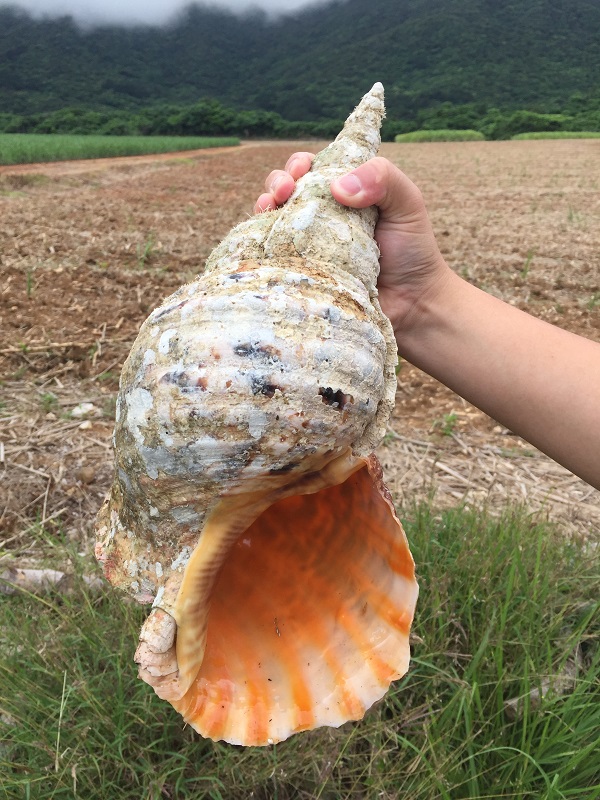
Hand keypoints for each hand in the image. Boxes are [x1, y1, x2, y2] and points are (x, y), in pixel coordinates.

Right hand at [255, 153, 451, 338]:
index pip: (313, 169)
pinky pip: (274, 257)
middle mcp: (322, 217)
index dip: (300, 164)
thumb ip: (383, 179)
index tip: (301, 171)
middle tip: (283, 191)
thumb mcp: (407, 203)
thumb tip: (337, 187)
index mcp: (345, 194)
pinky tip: (265, 242)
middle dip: (277, 182)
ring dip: (264, 208)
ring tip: (269, 209)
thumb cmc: (413, 251)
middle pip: (285, 190)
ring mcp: (308, 247)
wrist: (412, 304)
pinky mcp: (302, 274)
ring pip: (273, 221)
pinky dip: (263, 245)